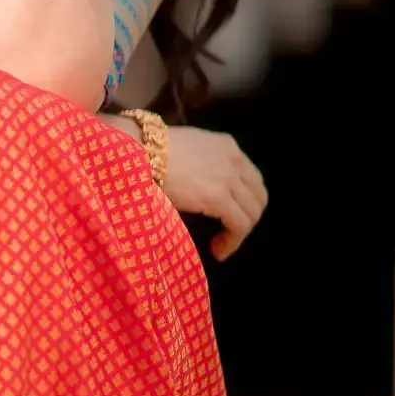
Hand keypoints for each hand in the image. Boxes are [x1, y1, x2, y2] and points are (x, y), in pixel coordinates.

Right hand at [162, 126, 267, 259]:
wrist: (137, 150)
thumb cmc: (149, 151)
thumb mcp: (184, 151)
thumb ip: (201, 165)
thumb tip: (200, 189)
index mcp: (225, 145)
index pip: (250, 178)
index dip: (243, 201)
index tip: (226, 216)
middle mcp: (234, 160)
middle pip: (257, 196)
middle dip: (246, 218)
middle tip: (226, 233)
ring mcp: (229, 178)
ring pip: (251, 213)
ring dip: (238, 233)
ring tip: (219, 245)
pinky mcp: (220, 197)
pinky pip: (239, 225)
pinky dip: (232, 242)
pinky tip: (218, 250)